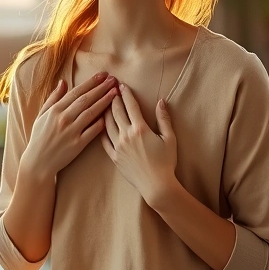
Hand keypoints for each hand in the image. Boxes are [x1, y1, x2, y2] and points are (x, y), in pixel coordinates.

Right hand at [22, 72, 118, 182]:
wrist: (38, 162)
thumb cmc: (39, 138)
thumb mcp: (42, 115)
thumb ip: (53, 98)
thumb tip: (63, 82)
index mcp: (55, 110)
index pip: (76, 92)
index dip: (91, 82)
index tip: (103, 75)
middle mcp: (63, 119)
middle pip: (86, 100)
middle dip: (101, 88)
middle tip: (114, 80)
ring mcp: (71, 132)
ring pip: (91, 113)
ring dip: (104, 102)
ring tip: (115, 93)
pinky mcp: (77, 145)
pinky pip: (92, 131)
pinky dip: (101, 123)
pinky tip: (110, 115)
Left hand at [101, 82, 178, 204]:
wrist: (156, 185)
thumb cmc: (166, 162)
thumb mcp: (169, 138)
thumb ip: (164, 118)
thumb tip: (161, 102)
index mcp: (140, 128)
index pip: (131, 106)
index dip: (126, 93)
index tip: (121, 84)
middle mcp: (126, 135)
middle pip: (116, 112)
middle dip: (113, 98)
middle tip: (109, 88)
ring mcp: (118, 146)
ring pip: (107, 124)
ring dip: (105, 111)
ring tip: (102, 102)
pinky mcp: (114, 157)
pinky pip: (103, 141)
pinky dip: (100, 130)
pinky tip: (99, 124)